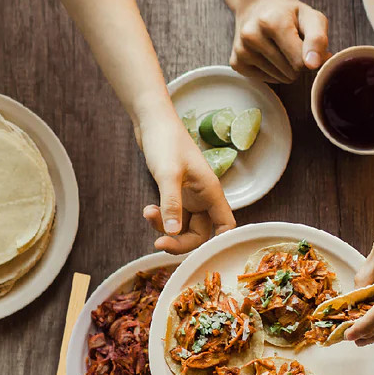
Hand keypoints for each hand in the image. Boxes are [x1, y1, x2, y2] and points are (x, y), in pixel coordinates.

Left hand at [135, 105, 235, 253]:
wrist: (152, 120)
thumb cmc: (166, 140)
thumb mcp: (168, 173)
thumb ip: (171, 204)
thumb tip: (173, 233)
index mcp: (211, 193)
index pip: (225, 227)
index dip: (218, 243)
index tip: (198, 253)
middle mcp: (204, 198)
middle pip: (201, 234)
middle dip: (180, 241)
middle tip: (158, 242)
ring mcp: (190, 197)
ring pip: (184, 227)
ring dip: (165, 228)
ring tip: (148, 214)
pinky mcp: (176, 194)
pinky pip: (172, 217)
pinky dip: (160, 218)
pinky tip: (148, 209)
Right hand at [230, 0, 327, 83]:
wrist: (257, 3)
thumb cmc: (289, 13)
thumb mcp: (311, 18)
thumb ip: (318, 39)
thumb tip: (313, 65)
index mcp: (272, 22)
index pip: (300, 62)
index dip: (309, 57)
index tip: (305, 44)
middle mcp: (252, 36)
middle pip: (292, 73)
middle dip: (297, 63)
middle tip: (291, 44)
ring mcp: (241, 50)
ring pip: (281, 79)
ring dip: (286, 68)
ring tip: (279, 47)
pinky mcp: (236, 63)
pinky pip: (267, 81)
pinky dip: (272, 72)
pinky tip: (268, 53)